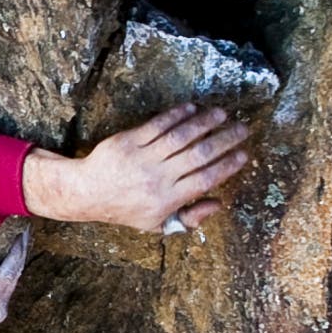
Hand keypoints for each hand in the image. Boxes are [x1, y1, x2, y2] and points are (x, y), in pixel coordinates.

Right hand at [0, 229, 27, 332]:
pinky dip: (12, 274)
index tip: (21, 234)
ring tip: (20, 243)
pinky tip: (9, 264)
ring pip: (15, 284)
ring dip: (18, 263)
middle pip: (16, 276)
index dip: (16, 252)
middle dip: (21, 252)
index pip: (7, 273)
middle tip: (24, 231)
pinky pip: (10, 290)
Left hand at [22, 103, 253, 236]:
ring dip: (204, 123)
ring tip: (222, 113)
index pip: (205, 180)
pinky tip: (192, 107)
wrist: (87, 193)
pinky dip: (176, 115)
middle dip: (224, 140)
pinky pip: (157, 125)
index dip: (227, 166)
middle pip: (199, 156)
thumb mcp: (158, 225)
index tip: (244, 154)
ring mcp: (143, 158)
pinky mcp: (129, 141)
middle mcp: (158, 178)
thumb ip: (190, 218)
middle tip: (242, 129)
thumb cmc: (126, 210)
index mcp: (168, 200)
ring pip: (180, 137)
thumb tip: (219, 204)